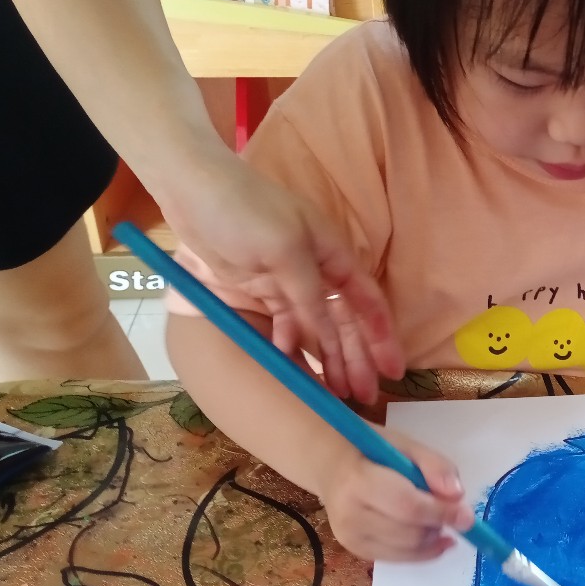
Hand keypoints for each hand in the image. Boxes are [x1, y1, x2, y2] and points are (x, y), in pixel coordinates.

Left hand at [157, 150, 404, 404]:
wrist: (190, 189)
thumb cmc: (244, 210)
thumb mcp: (285, 252)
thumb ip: (309, 296)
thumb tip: (329, 334)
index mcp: (331, 254)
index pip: (366, 301)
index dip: (382, 336)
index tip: (394, 369)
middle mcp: (315, 271)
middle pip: (344, 322)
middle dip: (357, 358)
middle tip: (366, 396)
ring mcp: (286, 282)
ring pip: (316, 328)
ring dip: (328, 359)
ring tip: (337, 392)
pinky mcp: (258, 290)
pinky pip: (284, 325)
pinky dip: (292, 347)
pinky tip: (296, 368)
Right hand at [320, 426, 473, 560]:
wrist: (331, 466)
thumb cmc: (372, 451)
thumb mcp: (406, 445)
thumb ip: (435, 466)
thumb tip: (457, 496)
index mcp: (358, 481)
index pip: (408, 506)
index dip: (441, 513)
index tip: (468, 516)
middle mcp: (349, 515)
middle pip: (409, 533)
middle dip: (439, 525)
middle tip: (454, 514)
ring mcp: (349, 537)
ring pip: (407, 549)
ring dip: (432, 538)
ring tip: (438, 519)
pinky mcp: (355, 550)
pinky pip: (398, 558)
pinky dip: (422, 550)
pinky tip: (433, 536)